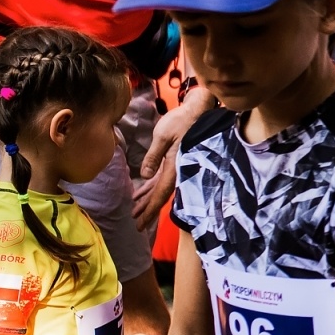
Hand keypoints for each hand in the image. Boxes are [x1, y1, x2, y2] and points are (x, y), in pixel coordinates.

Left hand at [133, 88, 214, 231]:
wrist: (199, 111)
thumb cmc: (182, 121)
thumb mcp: (163, 135)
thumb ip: (153, 156)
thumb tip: (144, 176)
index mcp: (175, 167)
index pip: (160, 194)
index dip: (149, 210)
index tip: (140, 223)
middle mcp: (178, 171)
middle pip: (161, 196)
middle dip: (148, 210)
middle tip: (136, 224)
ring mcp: (177, 167)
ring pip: (160, 189)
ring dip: (148, 200)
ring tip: (134, 211)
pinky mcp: (174, 161)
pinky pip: (161, 179)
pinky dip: (151, 188)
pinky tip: (140, 193)